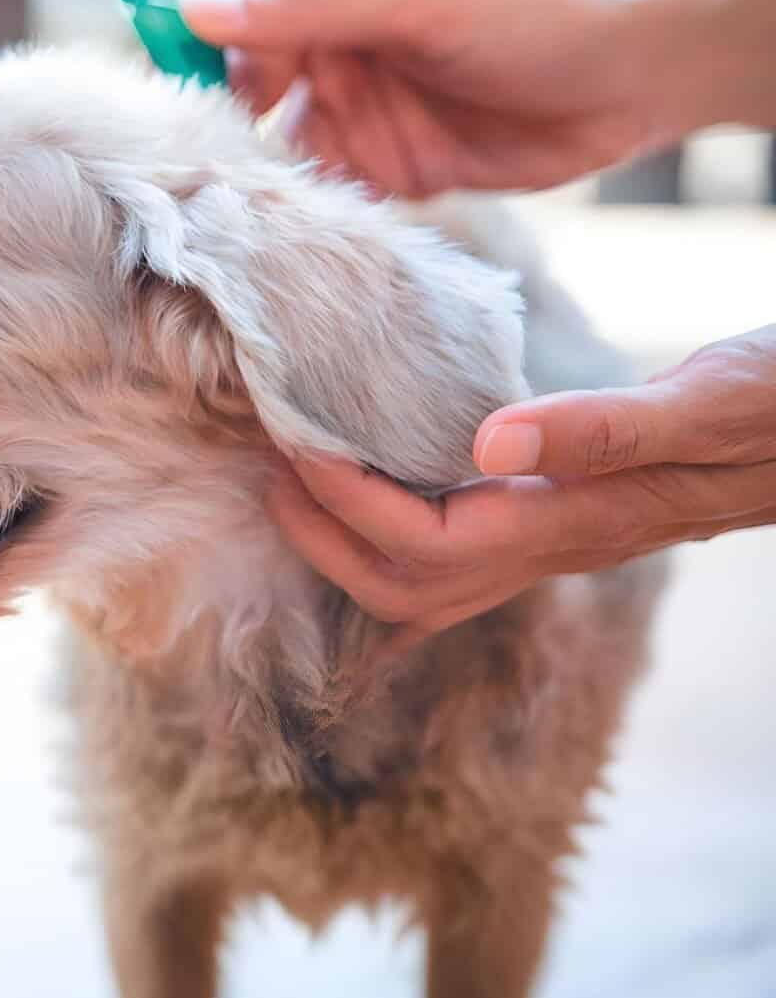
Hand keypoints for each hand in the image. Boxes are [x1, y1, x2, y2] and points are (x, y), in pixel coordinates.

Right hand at [158, 0, 775, 197]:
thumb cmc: (538, 9)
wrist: (635, 76)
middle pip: (218, 66)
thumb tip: (189, 8)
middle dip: (205, 109)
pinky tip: (295, 224)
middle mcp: (319, 22)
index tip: (166, 85)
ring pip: (255, 131)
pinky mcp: (371, 154)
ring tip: (246, 199)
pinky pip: (309, 181)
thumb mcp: (419, 0)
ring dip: (247, 163)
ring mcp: (342, 90)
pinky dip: (297, 201)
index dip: (173, 29)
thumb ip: (307, 8)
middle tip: (208, 159)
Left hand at [269, 326, 775, 639]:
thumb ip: (601, 428)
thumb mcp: (701, 405)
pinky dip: (396, 541)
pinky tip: (373, 498)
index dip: (348, 505)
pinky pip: (457, 562)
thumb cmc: (769, 413)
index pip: (428, 545)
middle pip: (410, 592)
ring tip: (301, 484)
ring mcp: (555, 546)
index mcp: (572, 524)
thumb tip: (486, 440)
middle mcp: (554, 550)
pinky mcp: (557, 523)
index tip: (293, 445)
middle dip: (327, 543)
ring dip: (352, 548)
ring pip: (429, 590)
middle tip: (272, 473)